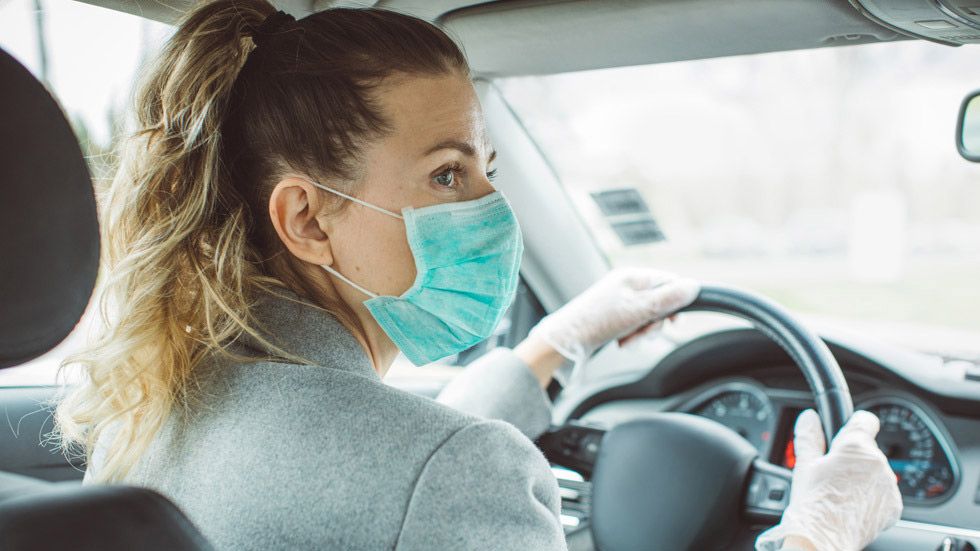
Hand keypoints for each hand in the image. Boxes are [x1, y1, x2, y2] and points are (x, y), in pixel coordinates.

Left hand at [527, 268, 699, 363]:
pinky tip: (620, 341)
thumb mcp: (638, 310)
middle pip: (660, 302)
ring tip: (627, 340)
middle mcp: (627, 285)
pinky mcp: (614, 316)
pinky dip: (631, 335)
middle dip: (654, 323)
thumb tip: (694, 286)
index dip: (676, 303)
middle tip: (641, 333)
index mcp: (633, 276)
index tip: (673, 321)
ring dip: (642, 332)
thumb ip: (667, 299)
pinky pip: (634, 325)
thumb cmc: (597, 321)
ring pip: (648, 317)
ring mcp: (620, 300)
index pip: (670, 282)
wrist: (566, 340)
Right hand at [756, 409, 902, 550]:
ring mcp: (889, 485)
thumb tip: (809, 417)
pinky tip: (853, 505)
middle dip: (853, 459)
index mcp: (855, 447)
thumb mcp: (804, 464)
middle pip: (868, 450)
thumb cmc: (813, 503)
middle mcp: (878, 463)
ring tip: (842, 493)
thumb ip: (808, 435)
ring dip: (863, 478)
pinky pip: (884, 493)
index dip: (853, 425)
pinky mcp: (894, 506)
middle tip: (833, 474)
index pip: (865, 420)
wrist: (824, 538)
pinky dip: (872, 497)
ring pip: (876, 472)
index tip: (845, 434)